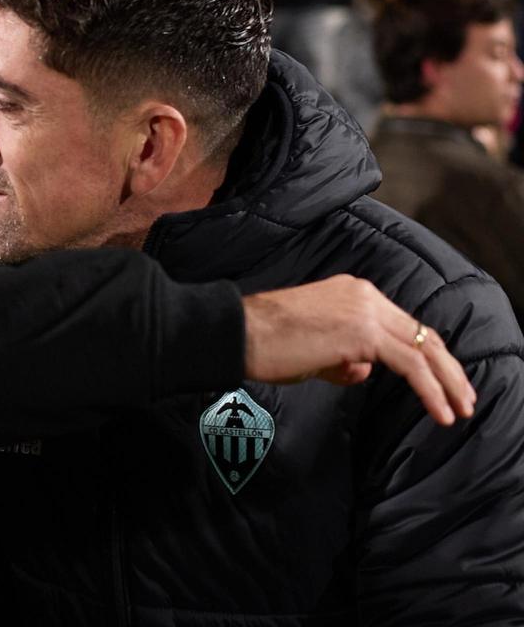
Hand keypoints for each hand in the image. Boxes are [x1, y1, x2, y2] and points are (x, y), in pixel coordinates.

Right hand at [242, 275, 475, 425]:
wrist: (238, 333)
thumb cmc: (265, 342)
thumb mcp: (312, 349)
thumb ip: (343, 357)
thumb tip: (363, 371)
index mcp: (352, 292)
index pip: (403, 324)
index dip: (428, 354)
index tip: (443, 381)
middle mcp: (364, 295)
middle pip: (422, 333)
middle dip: (449, 369)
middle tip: (465, 397)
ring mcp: (365, 312)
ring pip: (424, 349)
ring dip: (447, 383)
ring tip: (459, 410)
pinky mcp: (363, 334)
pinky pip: (410, 364)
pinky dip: (430, 389)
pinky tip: (439, 411)